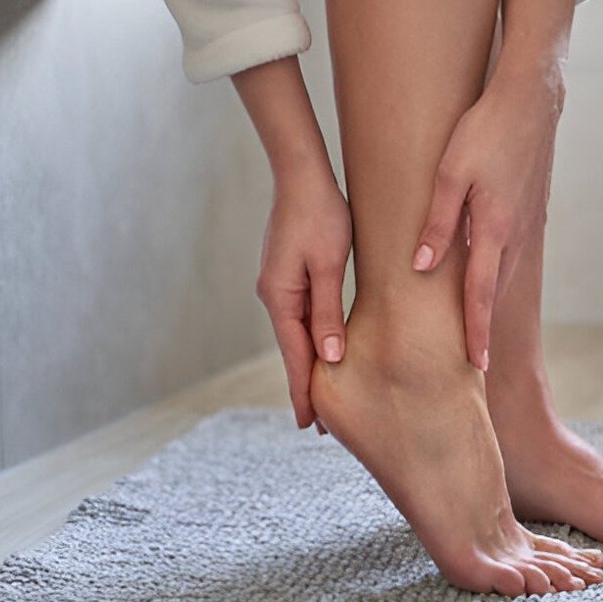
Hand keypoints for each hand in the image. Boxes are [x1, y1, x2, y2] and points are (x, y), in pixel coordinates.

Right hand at [256, 172, 351, 431]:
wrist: (302, 175)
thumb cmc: (322, 214)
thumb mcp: (329, 265)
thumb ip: (328, 311)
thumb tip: (329, 357)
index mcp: (280, 297)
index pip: (295, 355)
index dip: (303, 391)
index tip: (309, 426)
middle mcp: (273, 295)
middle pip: (292, 350)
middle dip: (305, 386)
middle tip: (317, 426)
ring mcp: (277, 285)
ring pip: (296, 335)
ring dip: (308, 364)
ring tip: (321, 396)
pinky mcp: (286, 275)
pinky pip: (299, 317)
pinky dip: (309, 340)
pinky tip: (321, 351)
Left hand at [412, 66, 563, 370]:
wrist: (531, 99)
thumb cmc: (485, 130)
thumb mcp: (449, 173)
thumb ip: (436, 222)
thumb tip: (421, 265)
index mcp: (494, 229)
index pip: (480, 294)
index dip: (476, 332)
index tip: (475, 366)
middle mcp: (514, 234)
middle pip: (494, 292)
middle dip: (482, 327)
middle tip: (471, 363)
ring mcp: (524, 222)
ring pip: (502, 273)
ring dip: (488, 302)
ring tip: (474, 328)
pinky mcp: (526, 210)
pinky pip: (508, 252)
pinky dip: (495, 274)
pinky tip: (483, 276)